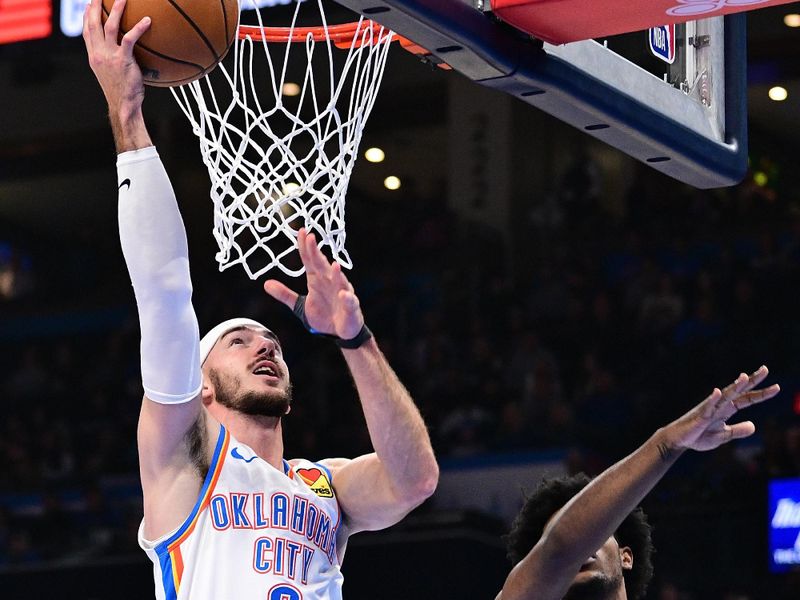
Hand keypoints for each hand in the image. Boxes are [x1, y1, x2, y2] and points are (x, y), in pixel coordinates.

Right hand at [83, 0, 149, 116]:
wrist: (123, 106)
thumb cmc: (122, 93)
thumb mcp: (112, 75)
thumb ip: (113, 61)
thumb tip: (124, 53)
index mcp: (94, 57)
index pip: (86, 32)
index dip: (86, 16)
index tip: (88, 4)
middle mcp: (98, 54)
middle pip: (93, 23)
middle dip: (95, 6)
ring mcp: (109, 56)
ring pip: (109, 26)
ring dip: (116, 10)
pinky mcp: (122, 60)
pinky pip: (130, 39)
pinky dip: (138, 28)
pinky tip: (148, 20)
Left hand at [264, 229, 364, 339]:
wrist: (340, 333)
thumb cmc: (323, 315)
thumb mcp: (300, 305)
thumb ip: (285, 294)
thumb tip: (265, 284)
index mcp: (317, 280)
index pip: (310, 260)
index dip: (305, 247)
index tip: (301, 231)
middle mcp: (330, 282)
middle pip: (322, 265)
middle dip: (317, 252)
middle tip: (311, 237)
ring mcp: (342, 293)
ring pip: (339, 281)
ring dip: (336, 273)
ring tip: (332, 264)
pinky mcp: (351, 307)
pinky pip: (349, 302)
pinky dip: (346, 298)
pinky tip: (343, 294)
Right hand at [663, 365, 778, 452]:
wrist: (679, 440)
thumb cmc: (699, 436)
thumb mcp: (723, 435)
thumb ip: (737, 430)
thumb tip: (754, 425)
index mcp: (726, 410)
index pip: (747, 399)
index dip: (761, 394)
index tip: (776, 387)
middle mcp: (720, 406)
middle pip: (739, 392)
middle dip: (752, 381)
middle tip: (766, 369)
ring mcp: (709, 409)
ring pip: (725, 396)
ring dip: (734, 387)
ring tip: (744, 377)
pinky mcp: (699, 416)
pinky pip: (707, 407)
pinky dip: (713, 400)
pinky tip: (718, 392)